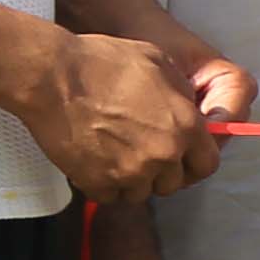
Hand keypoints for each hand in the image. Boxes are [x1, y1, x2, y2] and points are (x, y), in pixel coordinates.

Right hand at [28, 28, 224, 203]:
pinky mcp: (98, 182)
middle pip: (173, 183)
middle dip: (161, 172)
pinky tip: (94, 163)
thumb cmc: (101, 63)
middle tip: (141, 153)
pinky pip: (109, 196)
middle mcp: (163, 154)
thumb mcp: (160, 63)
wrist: (53, 77)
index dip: (194, 162)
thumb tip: (190, 109)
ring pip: (141, 193)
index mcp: (185, 126)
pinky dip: (103, 185)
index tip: (182, 159)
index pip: (207, 164)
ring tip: (115, 155)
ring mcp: (130, 172)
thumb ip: (182, 94)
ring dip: (132, 180)